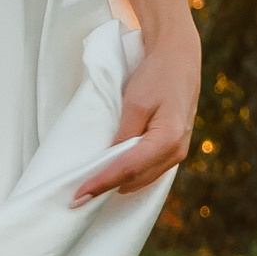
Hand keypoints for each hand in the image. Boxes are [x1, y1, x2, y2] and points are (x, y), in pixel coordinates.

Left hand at [72, 21, 200, 205]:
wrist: (179, 58)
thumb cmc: (156, 76)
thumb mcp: (134, 102)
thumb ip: (123, 133)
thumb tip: (109, 160)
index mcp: (168, 139)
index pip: (128, 170)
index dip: (101, 184)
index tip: (78, 196)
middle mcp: (177, 152)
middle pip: (136, 180)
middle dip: (107, 188)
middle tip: (77, 197)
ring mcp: (178, 152)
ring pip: (143, 179)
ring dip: (118, 183)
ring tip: (91, 187)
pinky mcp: (175, 148)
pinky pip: (150, 170)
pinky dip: (130, 174)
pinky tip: (113, 175)